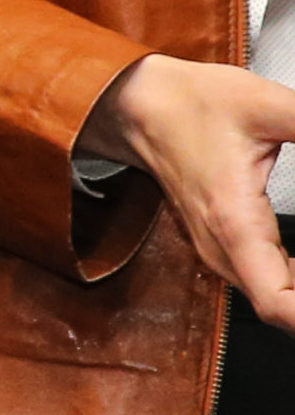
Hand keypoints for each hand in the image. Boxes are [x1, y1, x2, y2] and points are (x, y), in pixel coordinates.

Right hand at [79, 53, 294, 328]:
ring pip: (275, 302)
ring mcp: (219, 251)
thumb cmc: (190, 103)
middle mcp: (222, 248)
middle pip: (283, 311)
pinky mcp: (223, 246)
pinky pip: (265, 284)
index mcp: (233, 222)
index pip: (280, 306)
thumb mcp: (268, 105)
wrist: (135, 103)